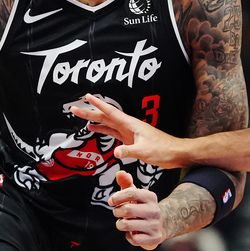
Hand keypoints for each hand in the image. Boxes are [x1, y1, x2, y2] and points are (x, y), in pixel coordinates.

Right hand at [71, 94, 185, 168]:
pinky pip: (112, 133)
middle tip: (74, 109)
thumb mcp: (145, 151)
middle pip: (105, 117)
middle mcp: (128, 126)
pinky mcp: (129, 139)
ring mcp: (128, 132)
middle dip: (90, 112)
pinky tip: (94, 129)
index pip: (111, 112)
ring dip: (94, 120)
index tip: (87, 96)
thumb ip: (129, 151)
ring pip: (107, 123)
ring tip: (81, 116)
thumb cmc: (163, 149)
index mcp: (131, 124)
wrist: (174, 153)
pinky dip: (102, 130)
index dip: (98, 104)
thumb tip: (116, 152)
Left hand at [110, 171, 164, 249]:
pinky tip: (133, 232)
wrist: (163, 224)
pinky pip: (133, 239)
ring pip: (127, 225)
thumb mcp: (136, 194)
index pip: (131, 193)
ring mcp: (155, 225)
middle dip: (117, 212)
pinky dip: (129, 236)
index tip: (111, 201)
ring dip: (120, 224)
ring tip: (124, 223)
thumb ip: (126, 183)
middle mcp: (154, 210)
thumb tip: (119, 172)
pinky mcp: (154, 238)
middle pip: (127, 210)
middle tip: (118, 213)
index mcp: (150, 197)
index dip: (117, 197)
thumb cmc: (143, 207)